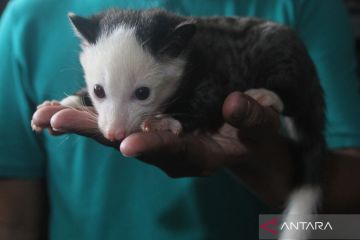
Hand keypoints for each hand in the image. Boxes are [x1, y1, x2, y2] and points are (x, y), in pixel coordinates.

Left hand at [31, 91, 280, 176]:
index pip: (173, 152)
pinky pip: (120, 125)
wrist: (244, 144)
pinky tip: (68, 108)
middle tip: (58, 120)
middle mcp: (172, 154)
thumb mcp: (261, 129)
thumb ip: (252, 118)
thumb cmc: (255, 138)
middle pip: (131, 144)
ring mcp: (159, 144)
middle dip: (96, 133)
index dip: (153, 146)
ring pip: (119, 134)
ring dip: (86, 124)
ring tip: (49, 114)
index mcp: (200, 156)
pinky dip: (95, 118)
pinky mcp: (152, 132)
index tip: (128, 144)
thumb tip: (236, 102)